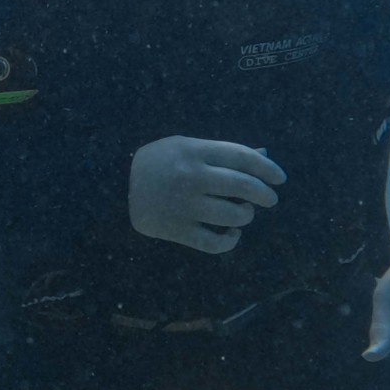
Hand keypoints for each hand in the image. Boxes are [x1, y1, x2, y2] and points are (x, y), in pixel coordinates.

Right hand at [127, 136, 284, 253]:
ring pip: (233, 216)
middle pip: (243, 186)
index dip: (267, 168)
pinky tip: (232, 235)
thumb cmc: (156, 163)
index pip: (243, 157)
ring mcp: (184, 205)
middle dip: (264, 194)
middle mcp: (191, 177)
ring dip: (246, 216)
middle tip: (270, 199)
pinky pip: (215, 242)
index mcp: (194, 151)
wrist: (109, 186)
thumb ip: (221, 152)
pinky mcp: (176, 229)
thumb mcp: (184, 146)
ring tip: (243, 213)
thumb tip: (263, 154)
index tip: (280, 178)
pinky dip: (230, 241)